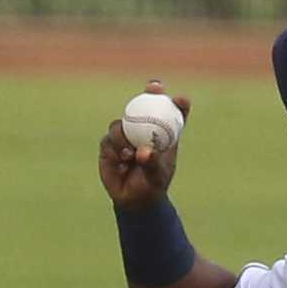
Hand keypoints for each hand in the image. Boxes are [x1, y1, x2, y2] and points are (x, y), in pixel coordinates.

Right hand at [98, 80, 190, 211]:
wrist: (134, 199)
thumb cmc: (152, 184)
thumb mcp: (156, 175)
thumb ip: (152, 162)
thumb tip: (143, 152)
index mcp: (162, 134)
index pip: (172, 114)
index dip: (176, 103)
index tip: (179, 99)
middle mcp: (143, 129)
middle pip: (145, 105)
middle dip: (150, 94)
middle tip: (154, 88)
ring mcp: (124, 135)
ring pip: (120, 125)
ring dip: (123, 136)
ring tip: (128, 155)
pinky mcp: (109, 144)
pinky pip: (108, 141)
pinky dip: (114, 150)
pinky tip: (121, 163)